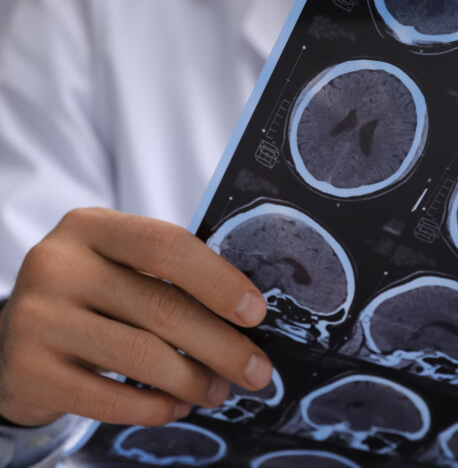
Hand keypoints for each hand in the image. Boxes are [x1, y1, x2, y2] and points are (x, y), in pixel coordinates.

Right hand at [0, 208, 270, 426]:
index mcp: (90, 227)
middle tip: (257, 370)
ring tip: (218, 390)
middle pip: (161, 305)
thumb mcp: (117, 264)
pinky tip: (175, 405)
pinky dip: (153, 407)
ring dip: (193, 380)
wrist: (14, 334)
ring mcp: (38, 316)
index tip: (256, 313)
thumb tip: (243, 312)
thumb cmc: (88, 293)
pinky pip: (107, 399)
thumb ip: (167, 275)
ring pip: (141, 355)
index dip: (218, 280)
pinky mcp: (28, 369)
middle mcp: (59, 264)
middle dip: (222, 344)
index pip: (166, 245)